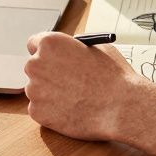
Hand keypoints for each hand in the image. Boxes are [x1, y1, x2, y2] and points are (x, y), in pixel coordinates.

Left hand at [24, 32, 148, 140]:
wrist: (121, 107)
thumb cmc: (113, 76)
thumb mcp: (96, 48)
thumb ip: (75, 48)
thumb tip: (68, 52)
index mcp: (50, 44)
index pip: (34, 43)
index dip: (46, 52)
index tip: (52, 58)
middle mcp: (37, 64)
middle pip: (34, 67)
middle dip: (47, 73)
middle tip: (65, 81)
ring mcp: (35, 90)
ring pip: (37, 89)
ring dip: (50, 92)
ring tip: (75, 97)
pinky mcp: (37, 112)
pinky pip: (40, 109)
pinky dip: (52, 111)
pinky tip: (72, 109)